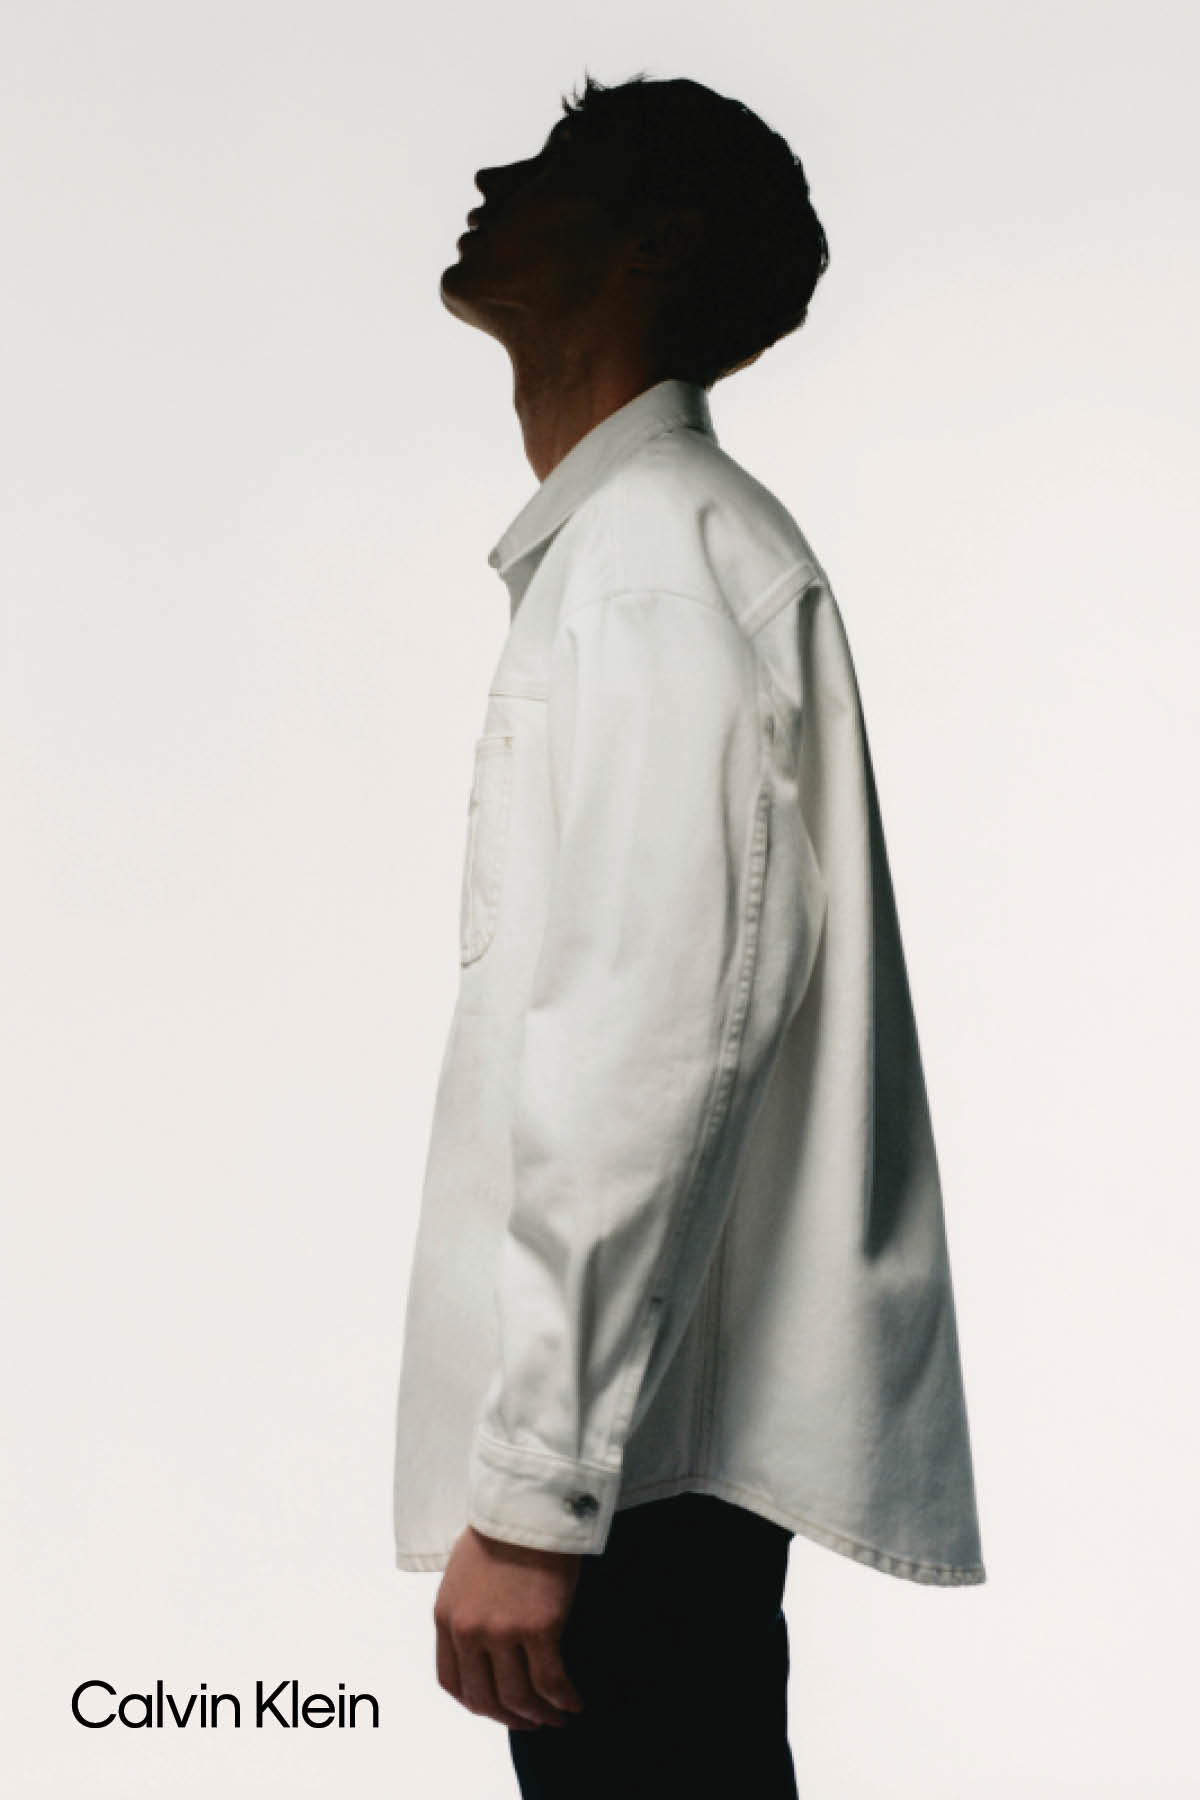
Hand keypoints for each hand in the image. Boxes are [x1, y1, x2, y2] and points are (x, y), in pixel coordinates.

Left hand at [433, 1525, 586, 1729]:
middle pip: (485, 1699)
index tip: (498, 1709)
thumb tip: (484, 1648)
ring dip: (540, 1716)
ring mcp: (503, 1632)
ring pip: (519, 1698)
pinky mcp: (539, 1627)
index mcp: (446, 1618)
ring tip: (557, 1716)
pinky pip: (550, 1682)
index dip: (477, 1704)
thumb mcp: (464, 1575)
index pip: (453, 1683)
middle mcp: (469, 1631)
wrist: (530, 1504)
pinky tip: (574, 1702)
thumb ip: (467, 1613)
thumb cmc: (502, 1532)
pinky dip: (564, 1699)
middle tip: (532, 1722)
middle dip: (510, 1718)